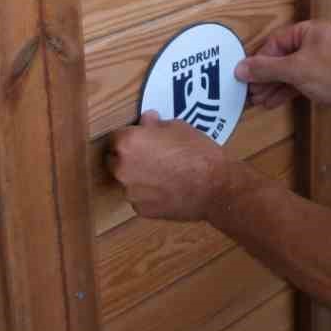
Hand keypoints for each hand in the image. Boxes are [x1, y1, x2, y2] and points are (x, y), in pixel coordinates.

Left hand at [108, 112, 234, 221]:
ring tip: (163, 174)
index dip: (131, 136)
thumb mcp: (178, 127)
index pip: (116, 136)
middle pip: (115, 160)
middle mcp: (121, 168)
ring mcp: (130, 192)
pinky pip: (140, 198)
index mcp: (127, 143)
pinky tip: (167, 189)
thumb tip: (147, 121)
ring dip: (138, 176)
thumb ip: (155, 125)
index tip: (142, 138)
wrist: (214, 187)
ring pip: (128, 181)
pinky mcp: (141, 209)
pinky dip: (148, 194)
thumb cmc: (198, 153)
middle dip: (128, 157)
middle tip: (151, 155)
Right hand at [236, 19, 330, 111]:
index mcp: (310, 31)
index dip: (260, 59)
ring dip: (272, 85)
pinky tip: (271, 101)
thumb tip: (242, 68)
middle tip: (250, 88)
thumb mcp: (294, 70)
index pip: (277, 41)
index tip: (246, 72)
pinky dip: (284, 90)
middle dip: (265, 75)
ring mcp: (318, 60)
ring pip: (288, 71)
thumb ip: (266, 69)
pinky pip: (296, 80)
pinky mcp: (320, 77)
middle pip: (281, 57)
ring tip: (258, 98)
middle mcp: (315, 42)